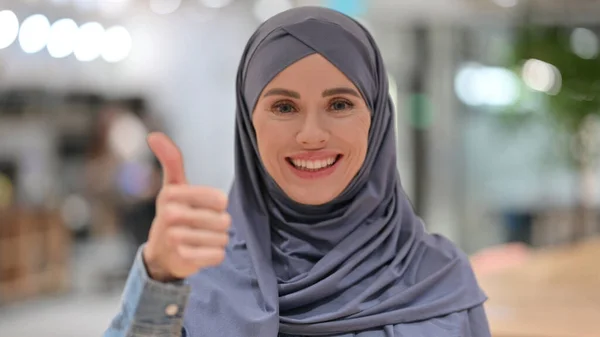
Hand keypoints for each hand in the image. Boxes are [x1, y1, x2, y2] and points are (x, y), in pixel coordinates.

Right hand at [142, 132, 229, 281]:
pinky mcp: (183, 259)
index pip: (219, 199)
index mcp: (172, 195)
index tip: (206, 207)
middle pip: (223, 220)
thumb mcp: (172, 187)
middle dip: (219, 225)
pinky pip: (217, 255)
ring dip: (217, 240)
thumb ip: (171, 161)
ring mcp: (175, 239)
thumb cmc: (173, 214)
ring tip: (200, 240)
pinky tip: (200, 253)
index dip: (219, 205)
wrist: (160, 254)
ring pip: (222, 238)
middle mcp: (171, 215)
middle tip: (202, 227)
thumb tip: (154, 135)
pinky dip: (214, 255)